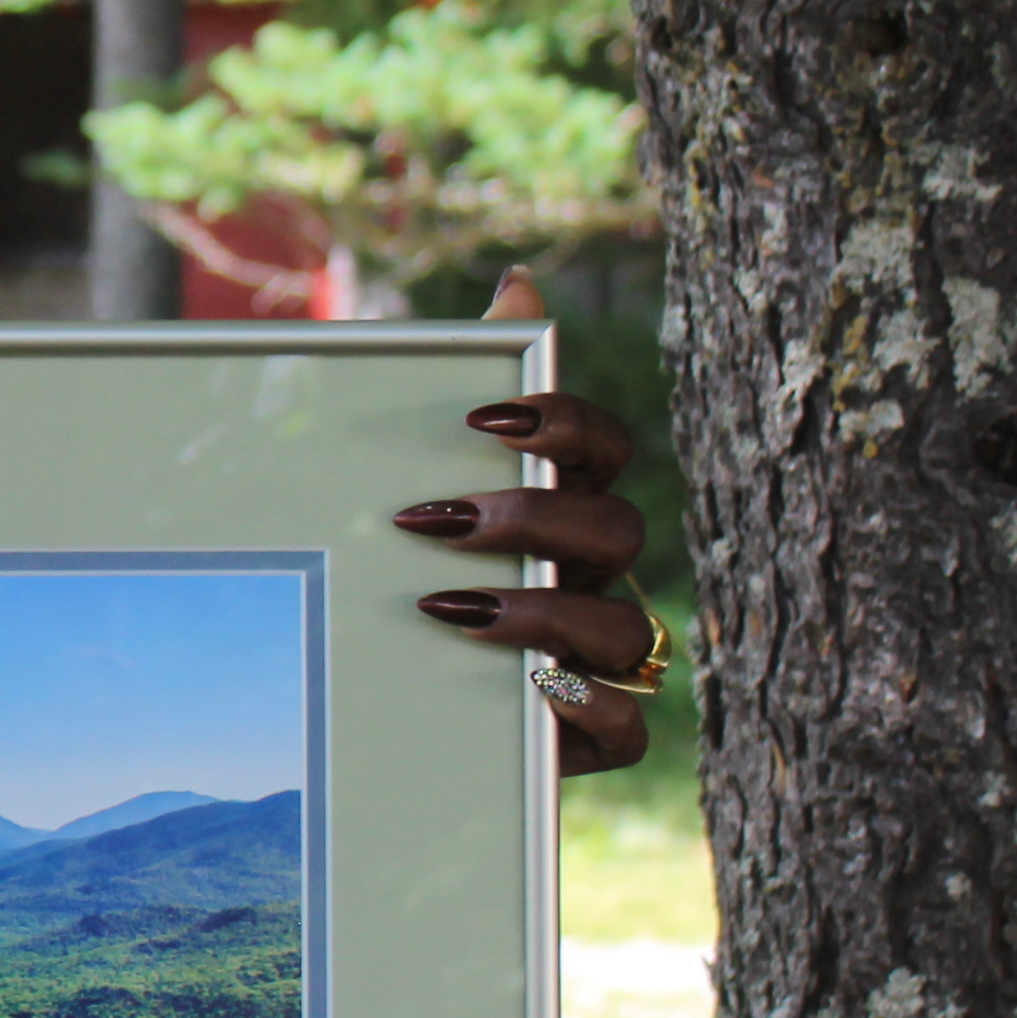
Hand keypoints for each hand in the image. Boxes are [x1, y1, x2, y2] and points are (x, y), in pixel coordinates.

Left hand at [396, 267, 665, 779]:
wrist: (386, 703)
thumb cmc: (417, 570)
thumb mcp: (420, 477)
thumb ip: (470, 381)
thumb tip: (521, 283)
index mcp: (564, 505)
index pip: (603, 448)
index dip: (564, 423)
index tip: (482, 417)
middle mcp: (594, 577)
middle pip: (617, 529)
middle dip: (532, 519)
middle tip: (434, 519)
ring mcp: (598, 656)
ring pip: (630, 628)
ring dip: (546, 612)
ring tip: (452, 608)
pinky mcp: (587, 734)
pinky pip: (628, 725)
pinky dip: (591, 706)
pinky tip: (534, 688)